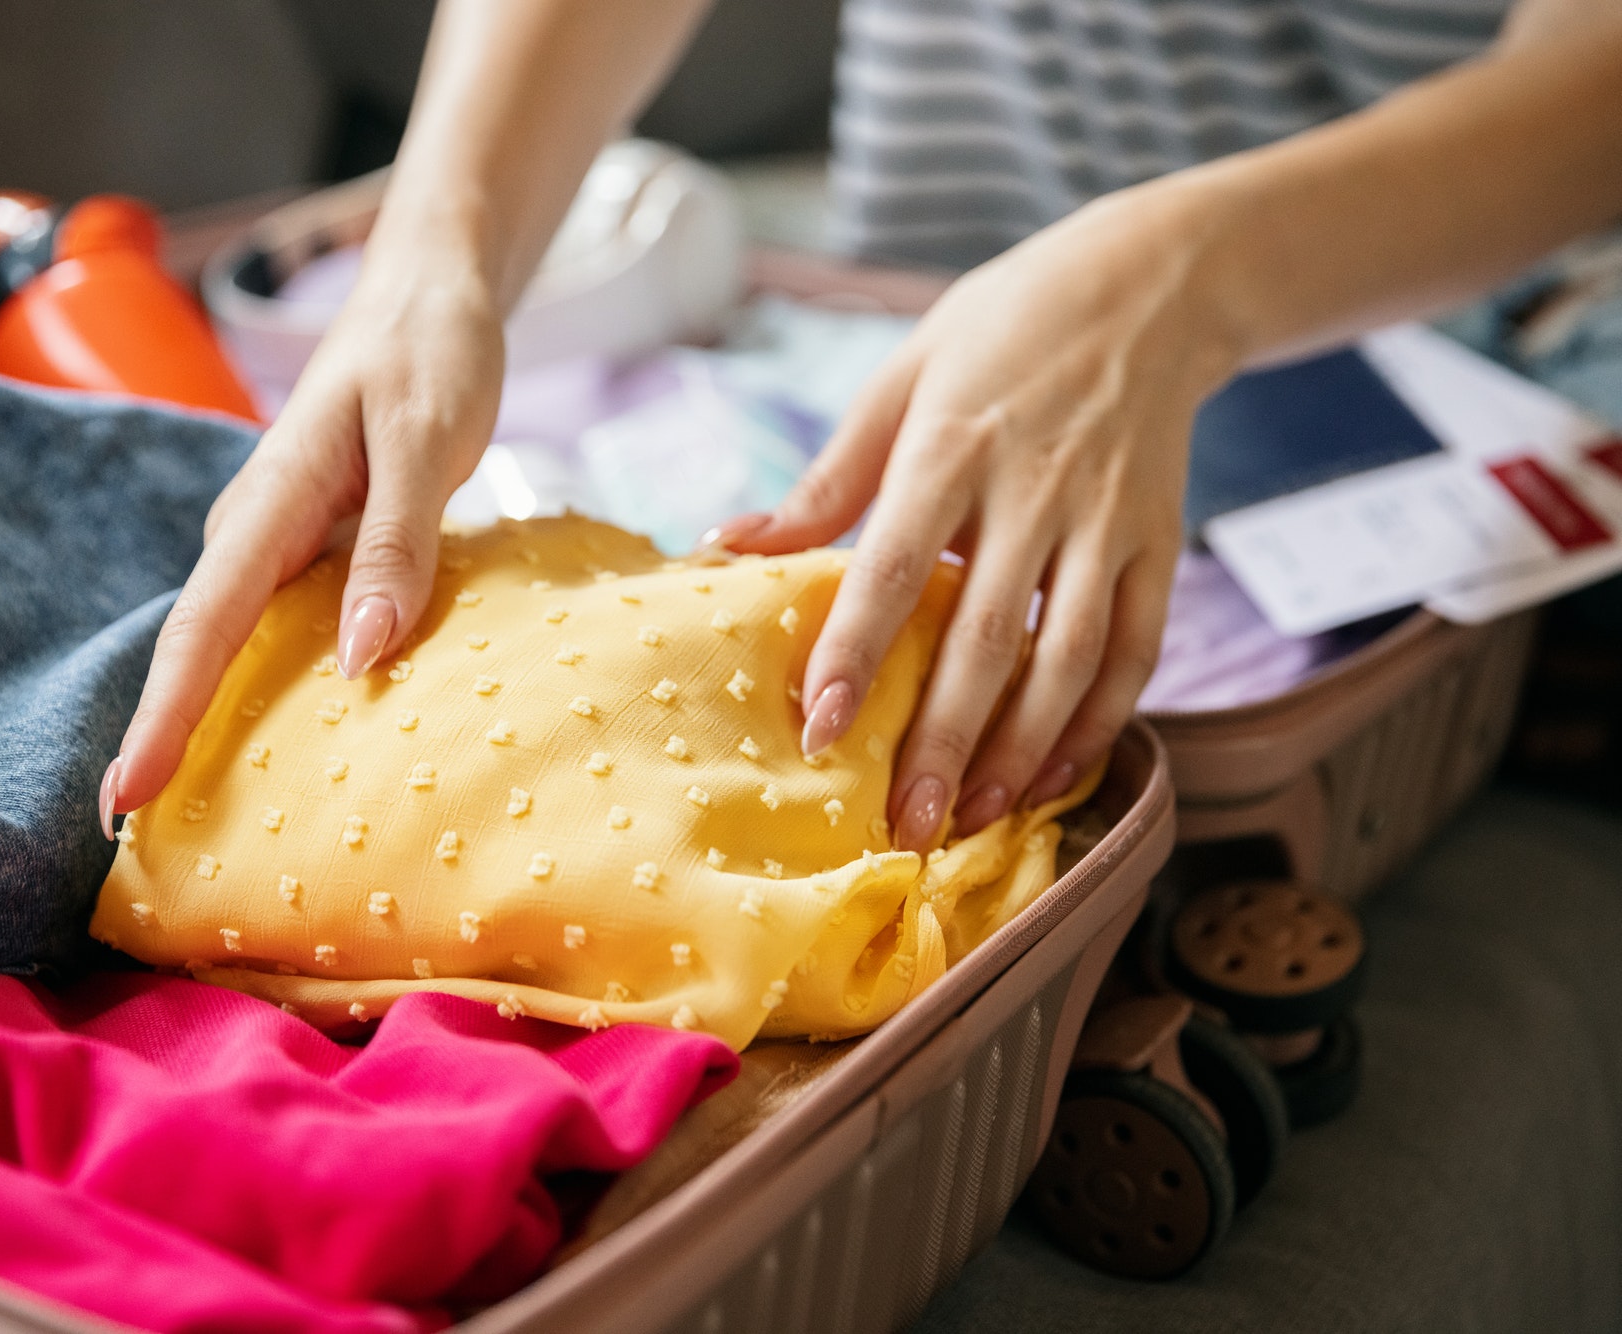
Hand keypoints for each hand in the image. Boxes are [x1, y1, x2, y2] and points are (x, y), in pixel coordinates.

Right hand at [101, 253, 506, 828]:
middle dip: (162, 739)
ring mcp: (278, 535)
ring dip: (208, 718)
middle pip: (197, 648)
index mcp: (274, 499)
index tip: (122, 799)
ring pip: (232, 641)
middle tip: (131, 841)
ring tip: (188, 813)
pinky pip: (275, 623)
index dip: (162, 718)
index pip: (202, 626)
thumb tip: (359, 661)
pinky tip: (277, 736)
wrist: (430, 291)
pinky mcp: (310, 540)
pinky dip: (266, 681)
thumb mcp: (429, 439)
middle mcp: (259, 524)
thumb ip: (396, 545)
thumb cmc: (431, 353)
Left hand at [717, 186, 1240, 851]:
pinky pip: (1136, 649)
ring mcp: (1106, 521)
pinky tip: (1056, 775)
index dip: (858, 650)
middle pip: (987, 636)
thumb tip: (731, 545)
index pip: (895, 563)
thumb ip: (827, 478)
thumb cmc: (1000, 330)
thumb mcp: (902, 376)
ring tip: (977, 816)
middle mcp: (1035, 489)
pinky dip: (1100, 721)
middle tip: (906, 824)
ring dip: (1024, 749)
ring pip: (1070, 659)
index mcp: (953, 443)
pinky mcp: (1159, 542)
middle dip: (946, 740)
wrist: (1151, 285)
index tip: (820, 728)